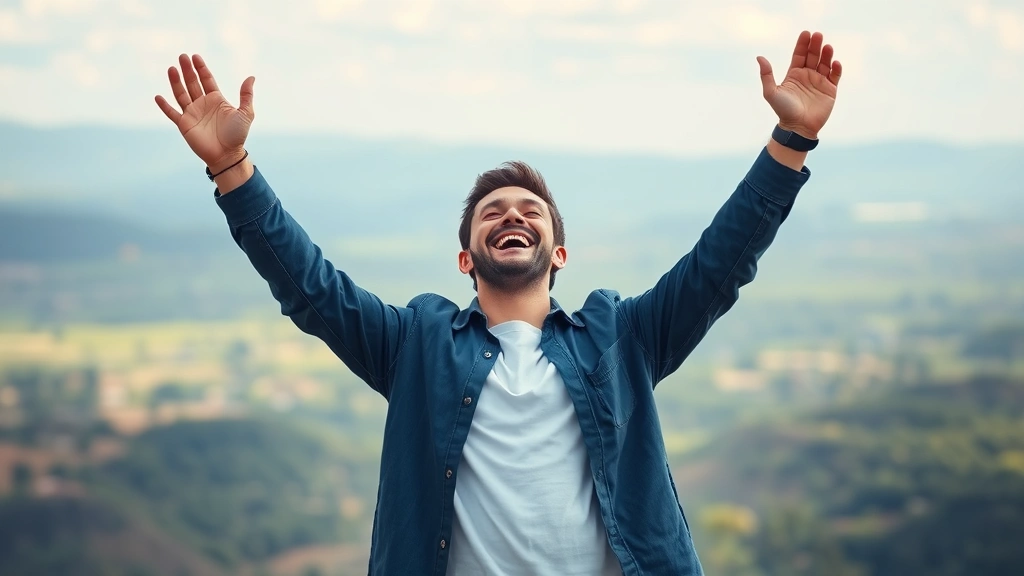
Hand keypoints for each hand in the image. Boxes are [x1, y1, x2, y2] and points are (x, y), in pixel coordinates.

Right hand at [155, 54, 254, 172]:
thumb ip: (246, 95)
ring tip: (172, 68)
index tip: (195, 56)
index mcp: (216, 100)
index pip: (207, 80)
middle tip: (182, 56)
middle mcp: (202, 104)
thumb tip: (251, 77)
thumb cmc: (237, 135)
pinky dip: (164, 106)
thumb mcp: (246, 113)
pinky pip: (172, 113)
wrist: (228, 155)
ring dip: (175, 82)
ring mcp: (192, 114)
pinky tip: (158, 97)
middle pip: (192, 83)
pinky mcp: (184, 124)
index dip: (201, 68)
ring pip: (181, 94)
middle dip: (187, 70)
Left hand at [757, 31, 841, 139]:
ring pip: (825, 63)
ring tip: (827, 47)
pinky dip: (836, 69)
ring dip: (826, 54)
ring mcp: (819, 82)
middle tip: (818, 35)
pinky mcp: (830, 90)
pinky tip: (834, 63)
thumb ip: (766, 75)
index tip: (806, 33)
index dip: (803, 44)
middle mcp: (807, 76)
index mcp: (794, 74)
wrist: (797, 127)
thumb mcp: (771, 92)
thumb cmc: (783, 111)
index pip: (800, 55)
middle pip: (813, 56)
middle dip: (815, 45)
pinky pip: (835, 76)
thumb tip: (759, 57)